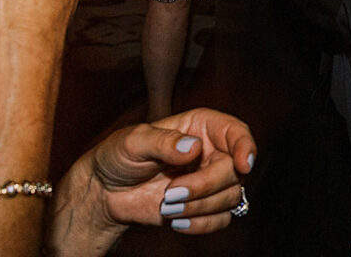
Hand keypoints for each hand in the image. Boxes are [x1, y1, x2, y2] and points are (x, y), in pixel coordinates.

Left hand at [49, 109, 254, 252]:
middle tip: (171, 193)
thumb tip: (193, 147)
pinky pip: (222, 219)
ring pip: (231, 196)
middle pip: (234, 171)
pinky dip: (201, 224)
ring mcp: (210, 180)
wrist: (105, 192)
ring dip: (200, 207)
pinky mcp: (205, 206)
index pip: (237, 132)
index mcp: (202, 127)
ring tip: (166, 206)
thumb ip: (162, 142)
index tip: (242, 165)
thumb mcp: (133, 142)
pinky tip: (176, 221)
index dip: (246, 146)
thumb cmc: (118, 156)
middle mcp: (212, 152)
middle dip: (205, 186)